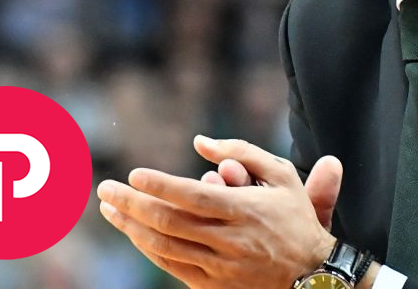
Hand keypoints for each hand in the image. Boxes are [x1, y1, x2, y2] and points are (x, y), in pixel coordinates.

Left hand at [96, 138, 340, 287]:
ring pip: (164, 247)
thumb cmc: (294, 217)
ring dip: (131, 228)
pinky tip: (134, 232)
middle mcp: (231, 240)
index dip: (161, 186)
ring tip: (110, 210)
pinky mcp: (213, 286)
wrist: (311, 276)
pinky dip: (148, 249)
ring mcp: (220, 267)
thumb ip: (242, 151)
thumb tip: (199, 142)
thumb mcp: (282, 175)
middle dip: (132, 205)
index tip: (134, 174)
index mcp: (247, 210)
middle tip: (106, 190)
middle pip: (170, 223)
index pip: (194, 197)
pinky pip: (171, 266)